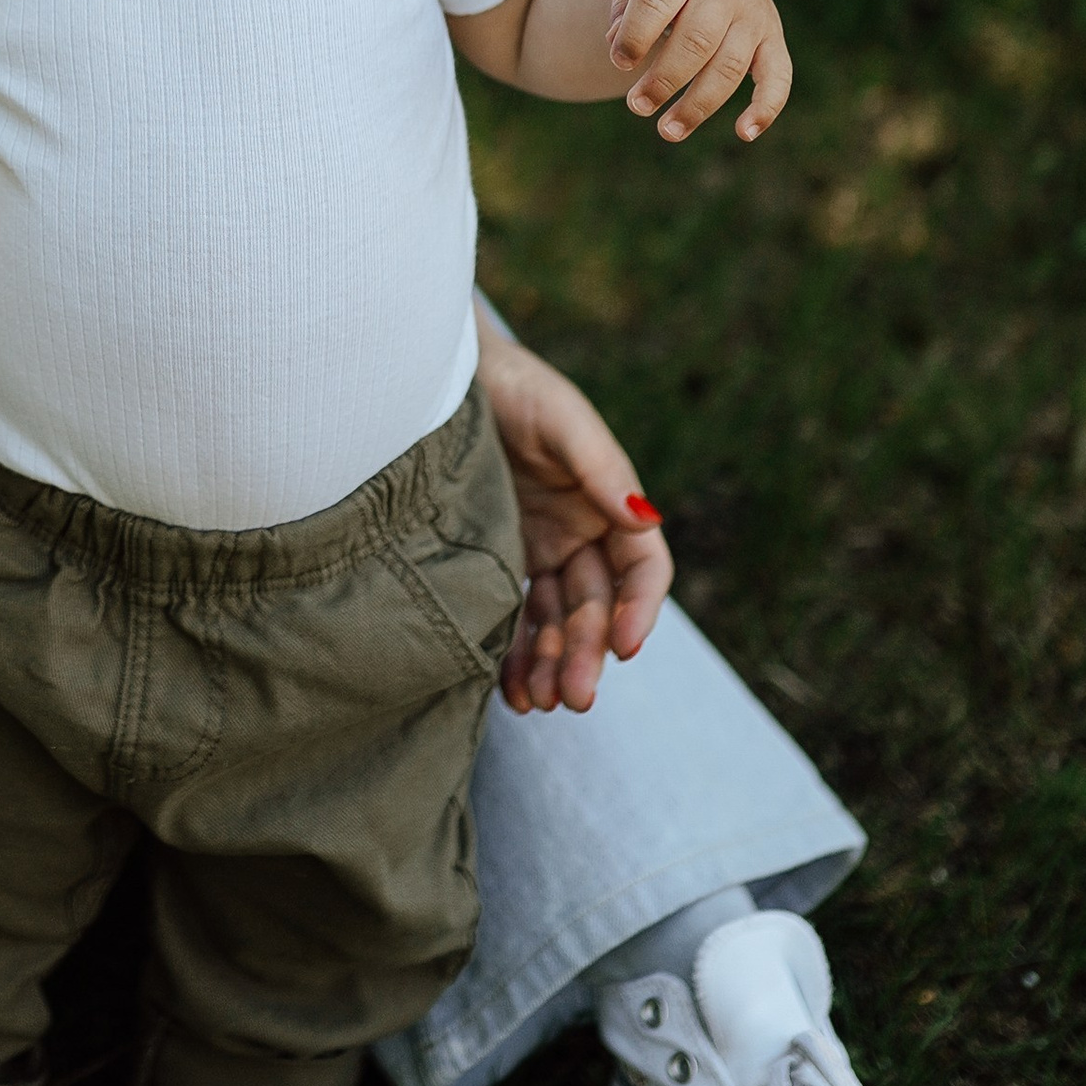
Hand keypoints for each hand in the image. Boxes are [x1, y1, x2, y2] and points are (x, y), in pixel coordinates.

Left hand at [478, 319, 672, 713]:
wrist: (441, 381)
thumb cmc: (512, 385)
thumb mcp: (559, 417)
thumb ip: (600, 465)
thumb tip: (644, 516)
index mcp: (609, 506)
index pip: (642, 571)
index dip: (641, 610)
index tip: (627, 647)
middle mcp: (580, 535)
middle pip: (596, 608)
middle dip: (589, 653)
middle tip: (574, 698)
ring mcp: (538, 552)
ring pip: (555, 623)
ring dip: (553, 666)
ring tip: (539, 704)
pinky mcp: (494, 562)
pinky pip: (511, 618)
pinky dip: (514, 656)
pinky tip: (509, 690)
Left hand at [607, 0, 791, 145]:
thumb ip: (624, 2)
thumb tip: (616, 43)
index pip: (657, 0)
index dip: (635, 35)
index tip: (618, 62)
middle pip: (696, 40)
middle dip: (664, 79)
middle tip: (637, 106)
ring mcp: (754, 13)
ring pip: (729, 67)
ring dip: (698, 105)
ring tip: (666, 131)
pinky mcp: (772, 38)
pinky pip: (778, 76)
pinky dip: (766, 107)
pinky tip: (744, 133)